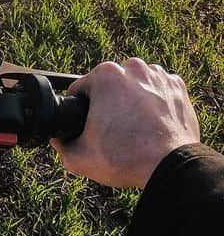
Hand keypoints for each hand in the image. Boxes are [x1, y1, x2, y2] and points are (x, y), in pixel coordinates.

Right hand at [51, 58, 199, 188]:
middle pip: (109, 86)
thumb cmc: (125, 158)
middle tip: (113, 130)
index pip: (81, 90)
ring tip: (134, 127)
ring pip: (133, 85)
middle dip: (108, 103)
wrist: (171, 168)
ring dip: (131, 100)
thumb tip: (58, 138)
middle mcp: (132, 67)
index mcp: (104, 75)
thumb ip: (60, 144)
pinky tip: (152, 122)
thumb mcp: (78, 157)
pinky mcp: (178, 88)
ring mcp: (158, 75)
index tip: (90, 126)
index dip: (80, 110)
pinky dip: (154, 102)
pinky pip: (157, 90)